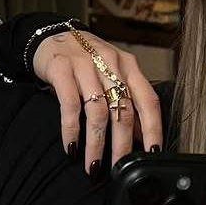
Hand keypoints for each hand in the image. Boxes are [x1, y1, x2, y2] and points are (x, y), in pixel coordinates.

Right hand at [32, 30, 162, 174]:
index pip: (148, 99)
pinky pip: (70, 105)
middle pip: (123, 110)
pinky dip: (71, 130)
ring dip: (96, 143)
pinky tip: (71, 147)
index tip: (153, 153)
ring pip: (97, 111)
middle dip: (122, 145)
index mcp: (129, 66)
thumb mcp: (111, 74)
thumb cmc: (86, 60)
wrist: (52, 35)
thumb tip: (141, 137)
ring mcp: (85, 64)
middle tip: (119, 169)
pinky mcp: (61, 68)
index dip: (153, 128)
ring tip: (93, 166)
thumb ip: (126, 101)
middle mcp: (110, 63)